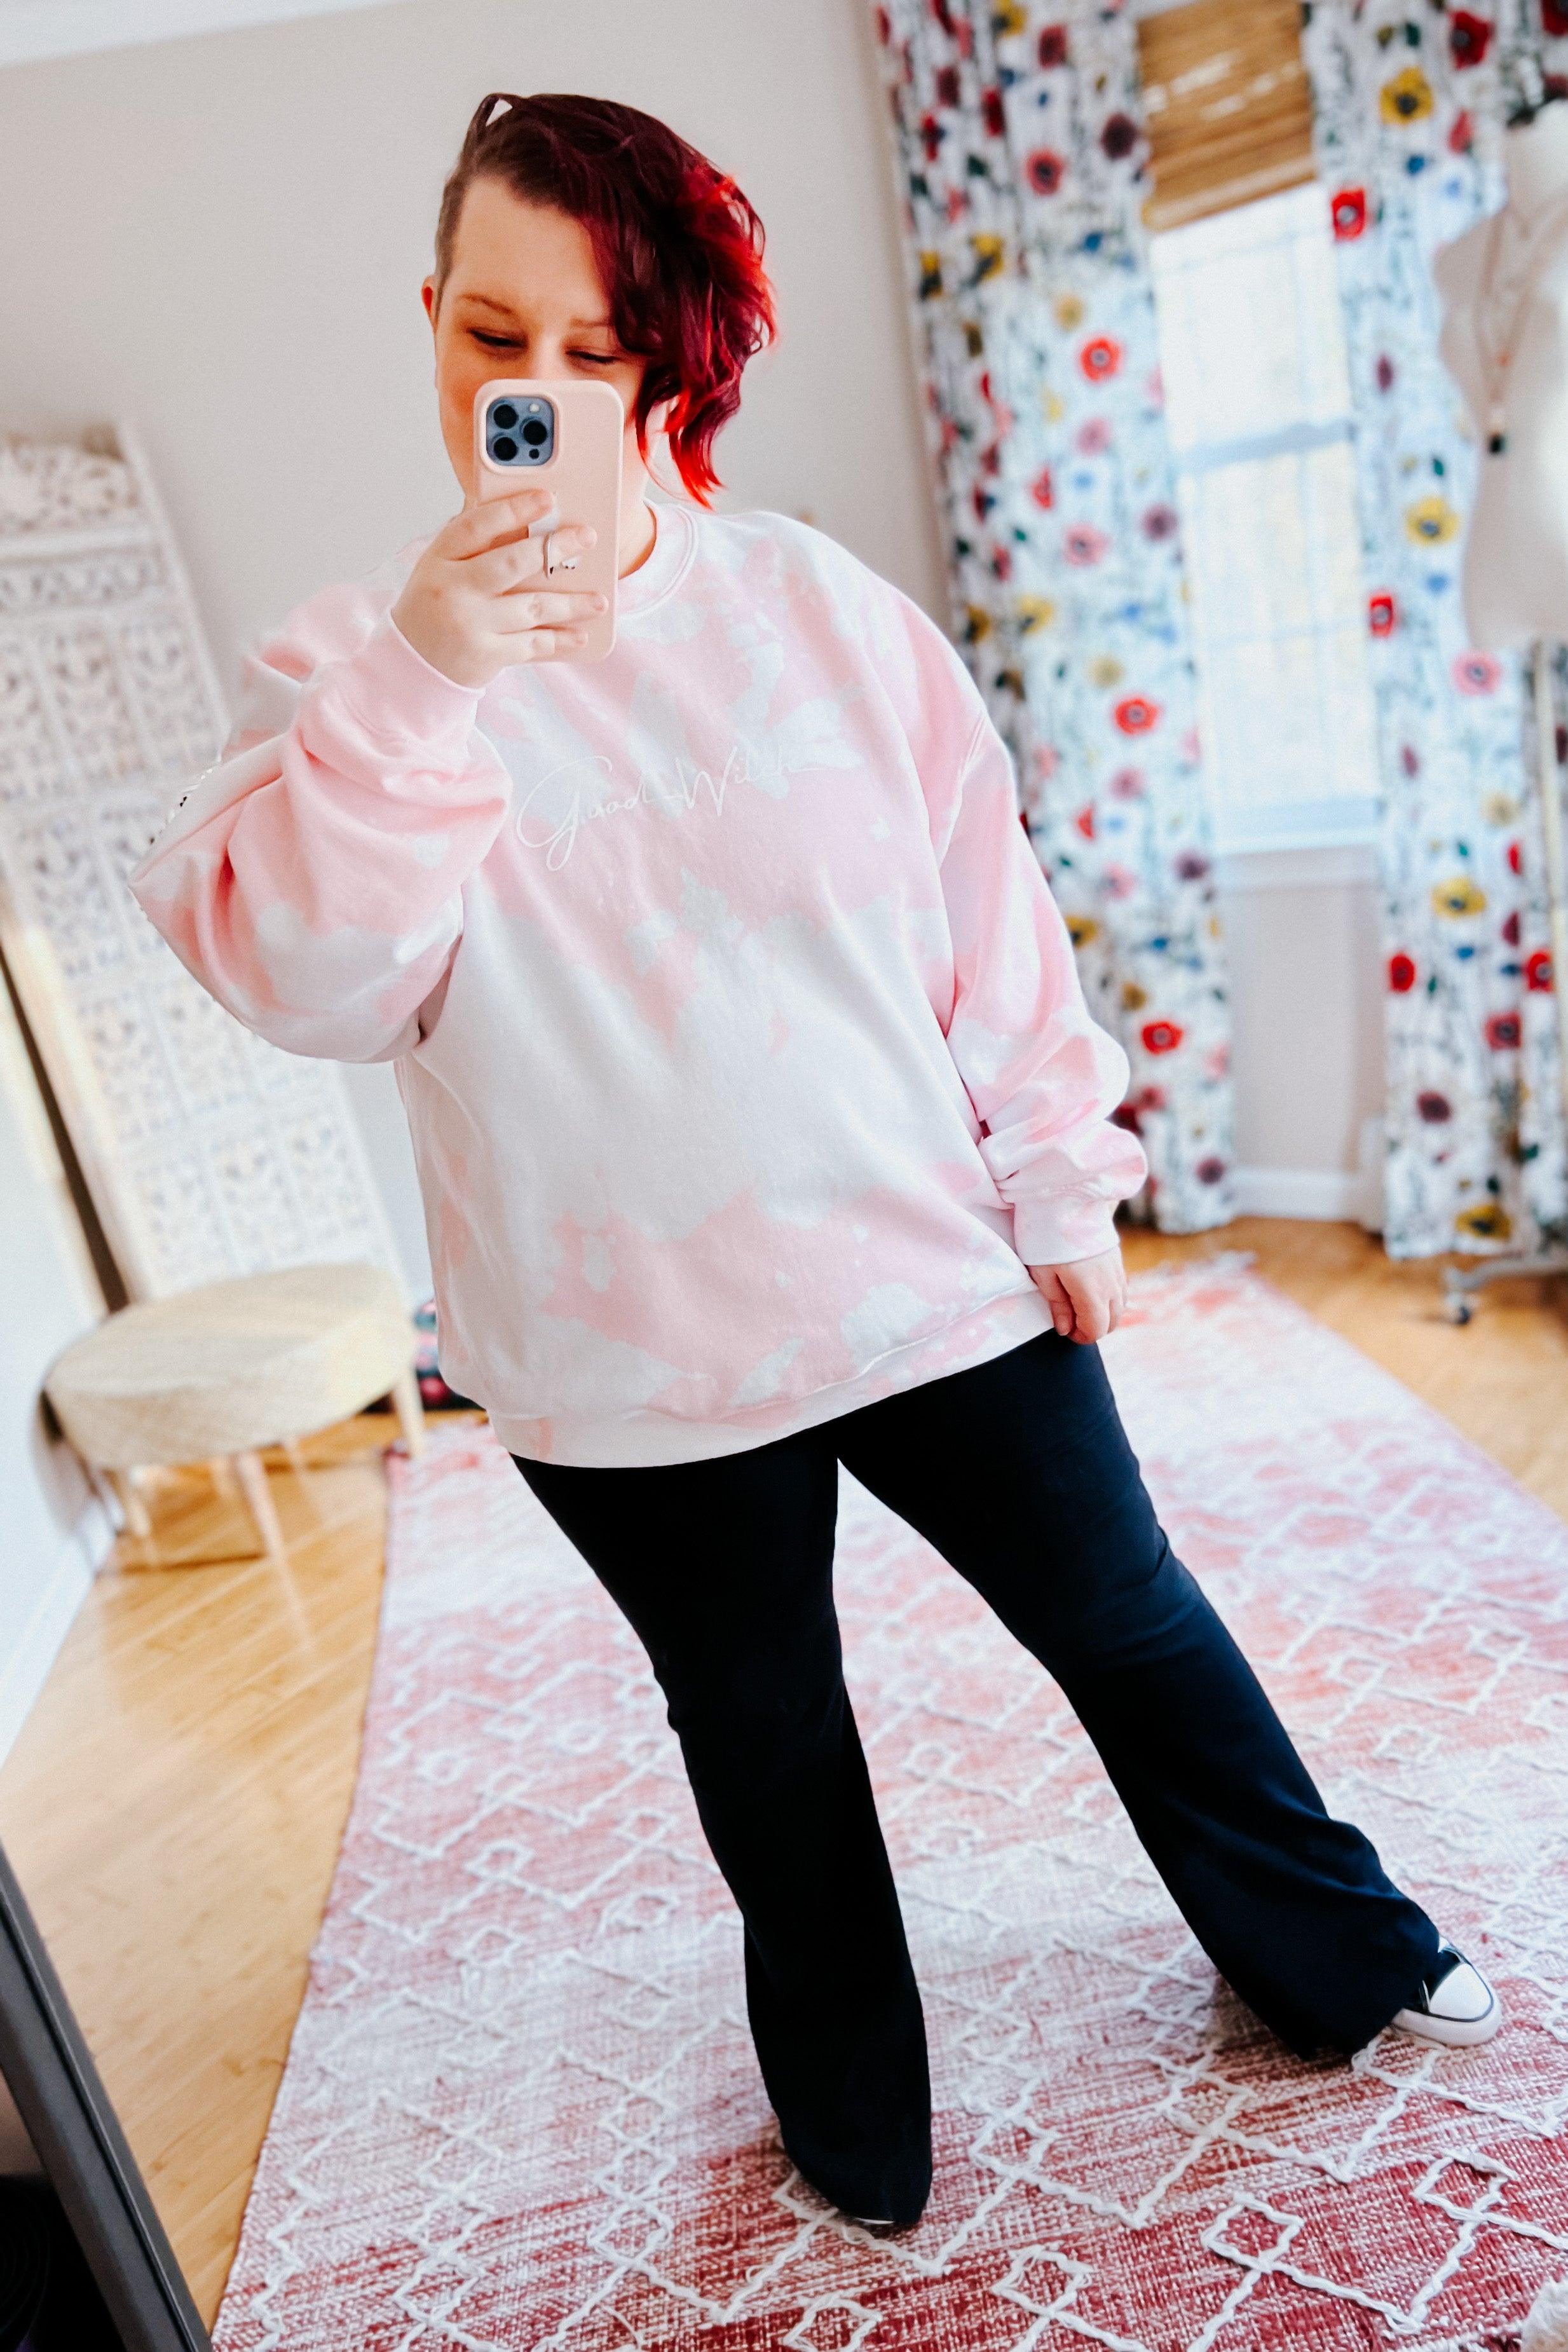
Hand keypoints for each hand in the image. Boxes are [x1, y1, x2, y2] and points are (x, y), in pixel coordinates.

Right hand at [390, 488, 605, 687]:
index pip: (477, 525)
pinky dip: (560, 640)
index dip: (514, 509)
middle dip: (555, 548)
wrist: (410, 665)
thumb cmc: (434, 607)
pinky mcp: (486, 656)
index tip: (548, 498)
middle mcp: (454, 589)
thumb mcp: (439, 567)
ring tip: (600, 600)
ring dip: (572, 603)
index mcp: (440, 558)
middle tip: (587, 538)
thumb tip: (516, 511)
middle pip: (513, 562)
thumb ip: (470, 543)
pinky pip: (533, 644)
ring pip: (533, 607)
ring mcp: (470, 624)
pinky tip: (580, 635)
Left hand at [1027, 1244, 1126, 1343]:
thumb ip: (1057, 1304)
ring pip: (1120, 1307)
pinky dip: (1111, 1299)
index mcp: (1091, 1292)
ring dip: (1104, 1314)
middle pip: (1112, 1322)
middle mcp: (1110, 1285)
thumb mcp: (1044, 1274)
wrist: (1067, 1199)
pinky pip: (1122, 1290)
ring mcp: (1117, 1272)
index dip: (1081, 1336)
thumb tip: (1065, 1329)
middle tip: (1070, 1320)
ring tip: (1080, 1306)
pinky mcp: (1118, 1260)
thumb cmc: (1047, 1237)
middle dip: (1093, 1327)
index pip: (1096, 1330)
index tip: (1065, 1330)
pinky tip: (1093, 1292)